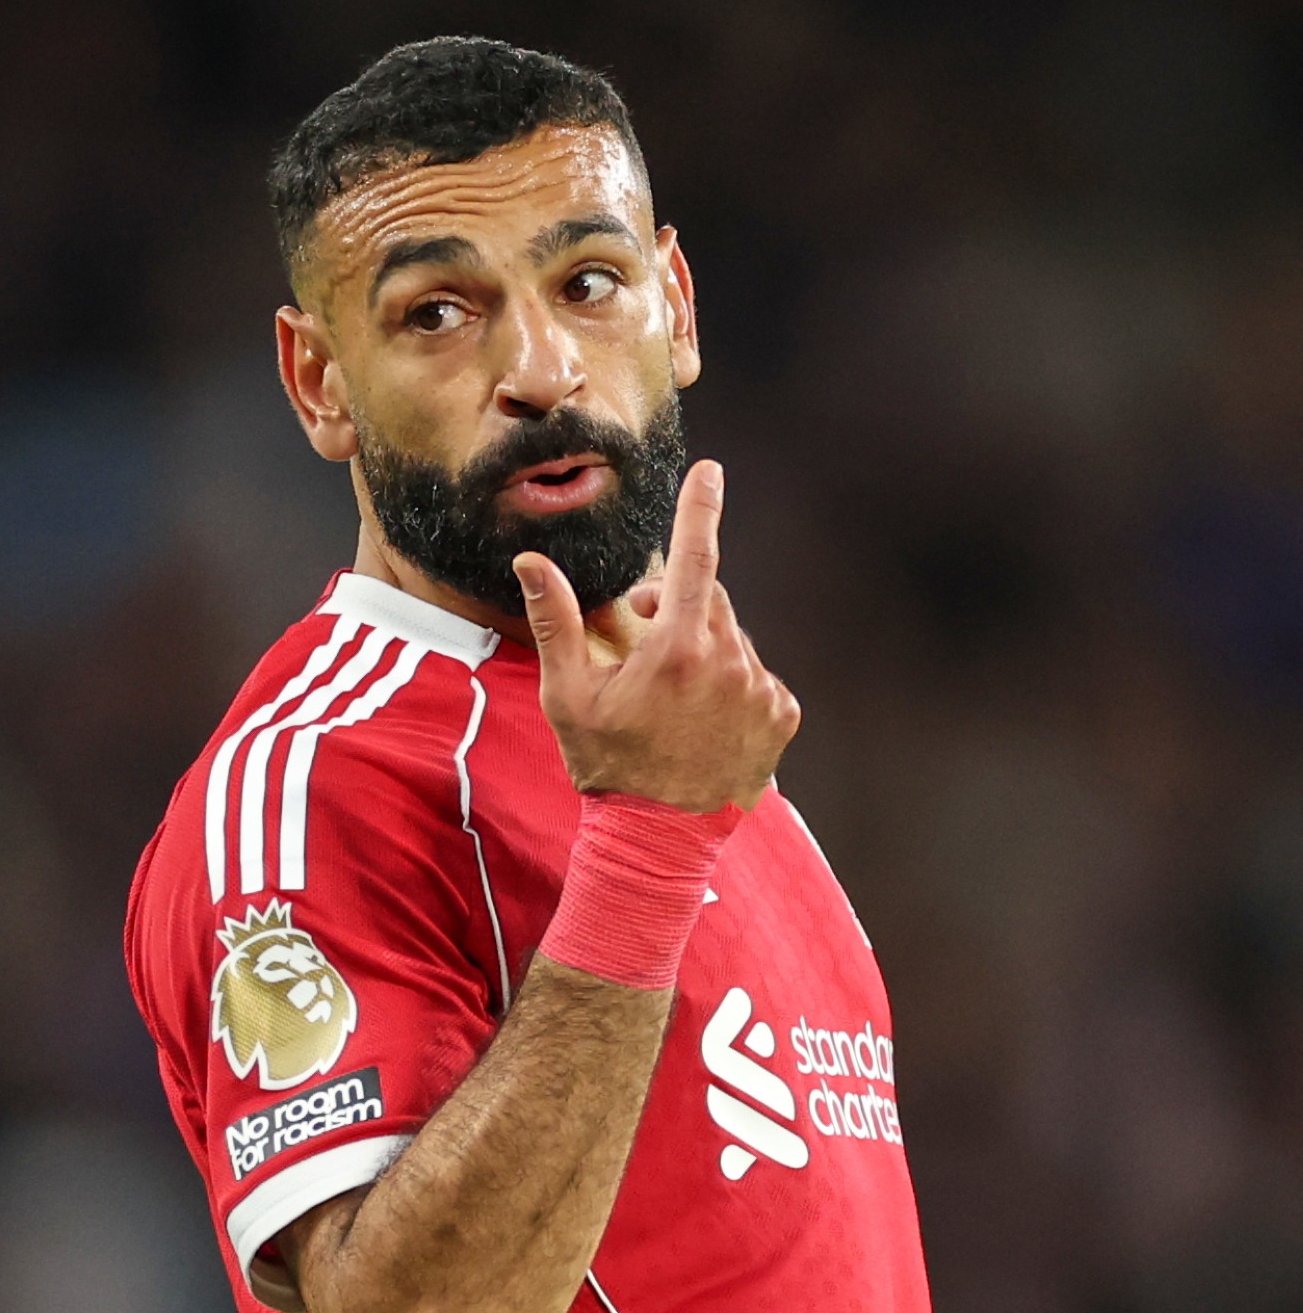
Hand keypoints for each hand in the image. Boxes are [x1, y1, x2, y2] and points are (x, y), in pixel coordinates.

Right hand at [512, 460, 798, 811]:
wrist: (658, 841)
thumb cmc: (607, 765)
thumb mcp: (568, 695)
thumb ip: (556, 620)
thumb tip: (531, 561)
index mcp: (677, 650)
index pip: (693, 558)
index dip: (699, 509)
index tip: (709, 471)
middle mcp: (729, 662)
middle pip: (708, 601)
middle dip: (674, 604)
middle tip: (639, 632)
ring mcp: (761, 689)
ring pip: (732, 640)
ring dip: (703, 649)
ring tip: (669, 698)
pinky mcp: (782, 715)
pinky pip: (756, 676)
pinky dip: (731, 683)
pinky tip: (700, 719)